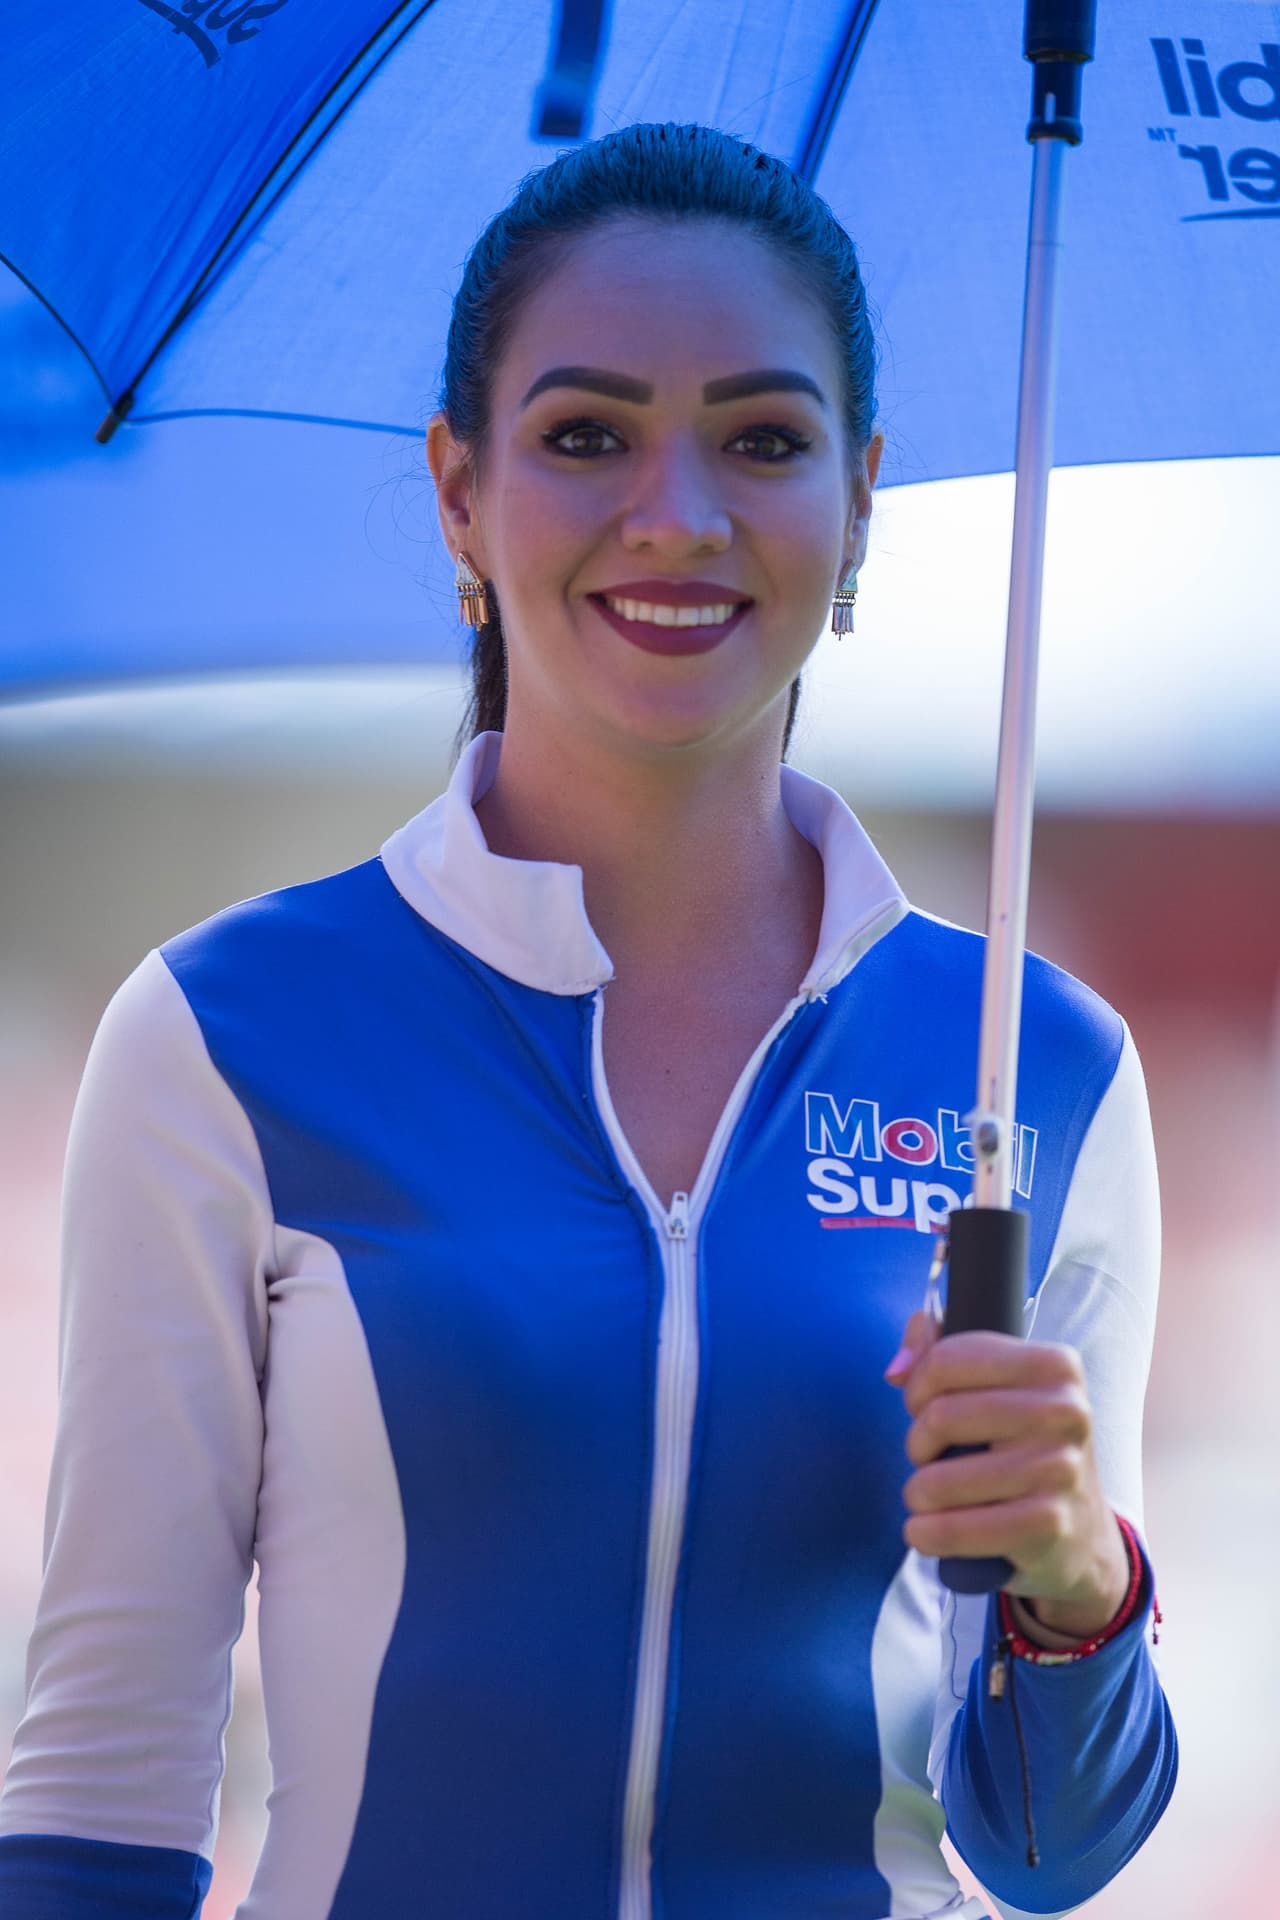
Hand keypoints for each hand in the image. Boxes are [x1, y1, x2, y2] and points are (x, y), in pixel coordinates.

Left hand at [884, 1309, 1129, 1633]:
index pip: (946, 1361)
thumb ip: (933, 1343)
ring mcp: (1060, 1470)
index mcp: (1054, 1365)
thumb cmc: (1018, 1442)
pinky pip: (952, 1531)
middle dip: (917, 1443)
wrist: (1079, 1529)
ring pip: (938, 1481)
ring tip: (931, 1496)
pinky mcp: (1046, 1525)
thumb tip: (897, 1372)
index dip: (918, 1388)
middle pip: (940, 1417)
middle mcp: (1065, 1412)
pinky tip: (925, 1531)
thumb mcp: (993, 1381)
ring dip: (918, 1494)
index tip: (926, 1408)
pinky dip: (924, 1534)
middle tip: (929, 1457)